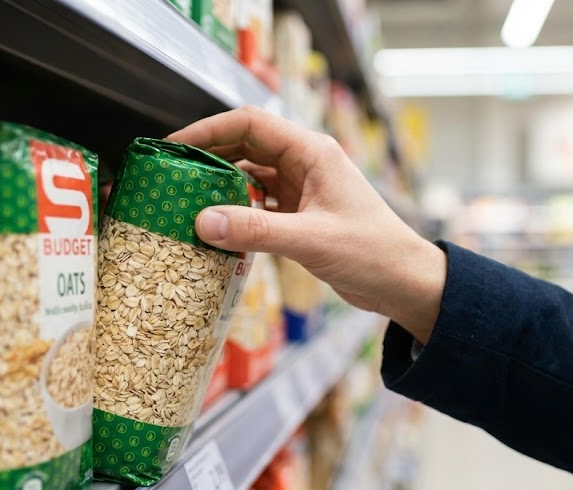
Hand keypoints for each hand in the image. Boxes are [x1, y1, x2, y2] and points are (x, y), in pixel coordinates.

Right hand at [167, 106, 445, 342]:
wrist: (403, 282)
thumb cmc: (371, 253)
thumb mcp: (309, 240)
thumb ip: (254, 230)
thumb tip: (201, 221)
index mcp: (312, 152)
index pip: (250, 124)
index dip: (209, 130)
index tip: (174, 146)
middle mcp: (306, 163)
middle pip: (245, 146)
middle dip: (207, 157)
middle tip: (169, 174)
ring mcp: (303, 188)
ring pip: (250, 175)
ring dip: (220, 187)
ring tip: (184, 201)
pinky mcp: (301, 213)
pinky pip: (259, 203)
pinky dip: (236, 211)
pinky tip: (215, 227)